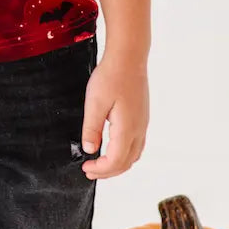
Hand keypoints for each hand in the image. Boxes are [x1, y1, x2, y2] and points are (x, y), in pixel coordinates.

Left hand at [80, 53, 148, 179]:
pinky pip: (136, 144)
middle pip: (126, 162)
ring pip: (133, 154)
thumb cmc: (111, 77)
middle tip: (90, 171)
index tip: (85, 168)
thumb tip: (89, 149)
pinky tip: (112, 148)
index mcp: (127, 129)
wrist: (129, 57)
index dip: (100, 170)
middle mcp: (139, 130)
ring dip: (117, 164)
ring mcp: (143, 123)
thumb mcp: (94, 103)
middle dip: (108, 171)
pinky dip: (124, 153)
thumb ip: (91, 128)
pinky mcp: (142, 116)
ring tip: (100, 163)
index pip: (115, 161)